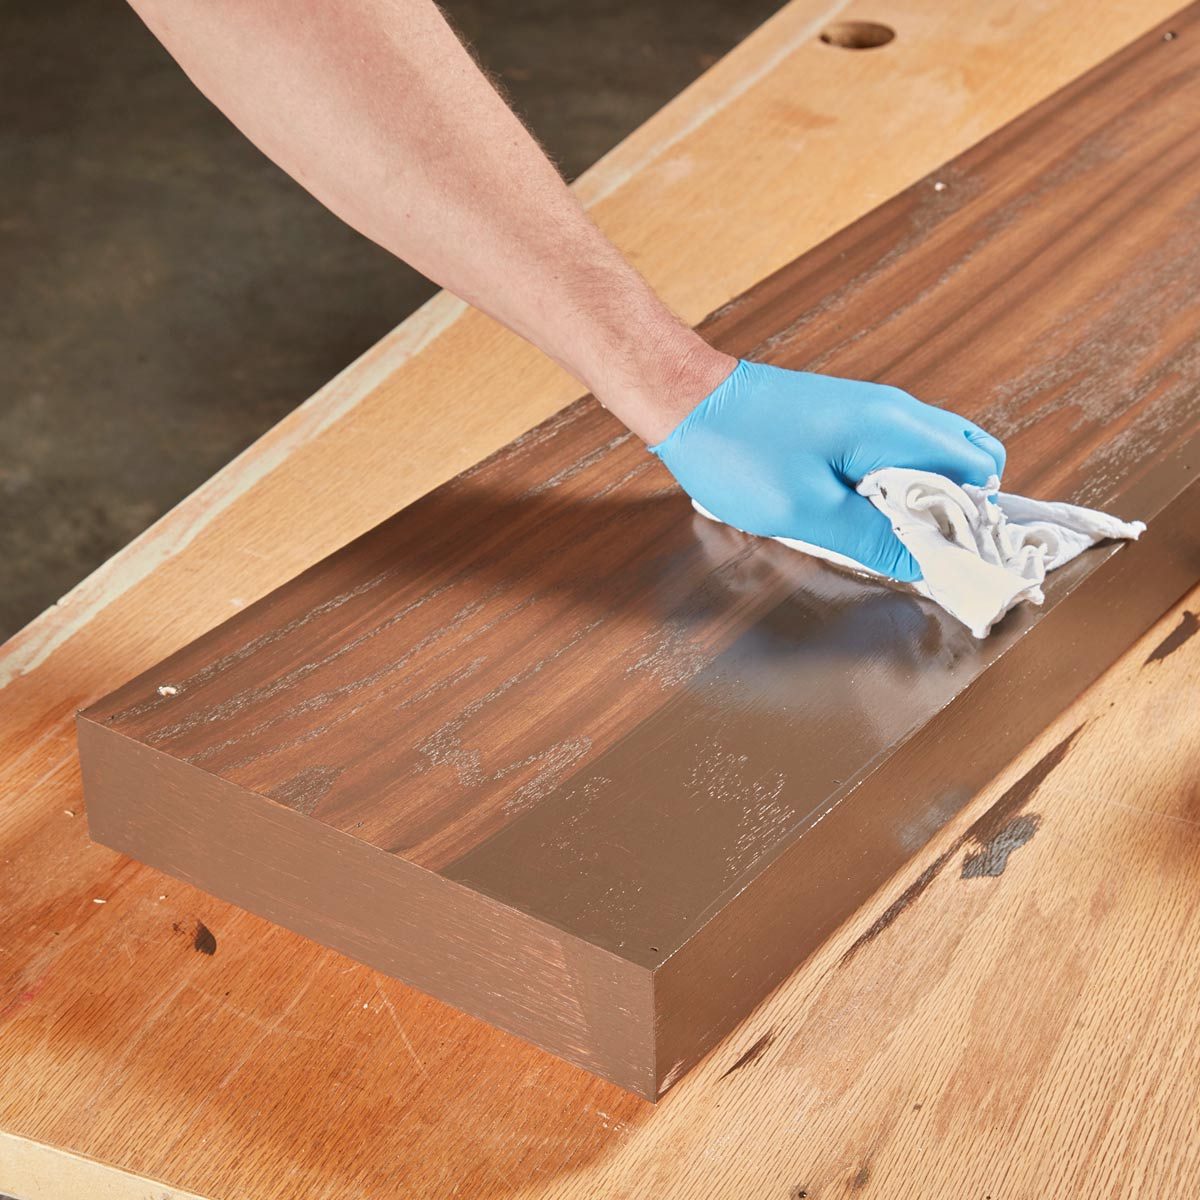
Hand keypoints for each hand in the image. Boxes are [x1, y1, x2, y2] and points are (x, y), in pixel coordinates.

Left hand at [648, 359, 1006, 581]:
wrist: (686, 400)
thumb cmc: (737, 451)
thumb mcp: (804, 511)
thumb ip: (870, 539)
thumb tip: (923, 563)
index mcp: (893, 428)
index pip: (977, 472)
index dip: (975, 522)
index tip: (956, 563)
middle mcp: (894, 411)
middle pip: (964, 460)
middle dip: (956, 511)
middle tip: (922, 554)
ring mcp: (871, 411)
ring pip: (929, 457)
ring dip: (921, 500)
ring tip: (888, 539)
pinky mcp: (846, 418)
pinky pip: (894, 453)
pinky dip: (894, 485)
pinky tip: (861, 515)